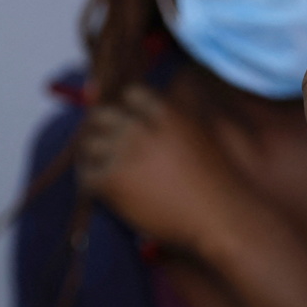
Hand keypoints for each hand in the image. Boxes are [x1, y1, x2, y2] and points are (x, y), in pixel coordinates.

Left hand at [77, 84, 243, 250]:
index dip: (127, 110)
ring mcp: (125, 154)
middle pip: (103, 116)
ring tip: (99, 167)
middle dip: (101, 128)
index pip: (132, 95)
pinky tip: (101, 190)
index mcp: (167, 113)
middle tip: (103, 143)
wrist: (219, 217)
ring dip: (94, 156)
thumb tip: (172, 89)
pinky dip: (91, 182)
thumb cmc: (217, 180)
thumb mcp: (202, 132)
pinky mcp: (113, 181)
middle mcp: (142, 128)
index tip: (125, 122)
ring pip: (90, 145)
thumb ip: (181, 111)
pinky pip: (87, 176)